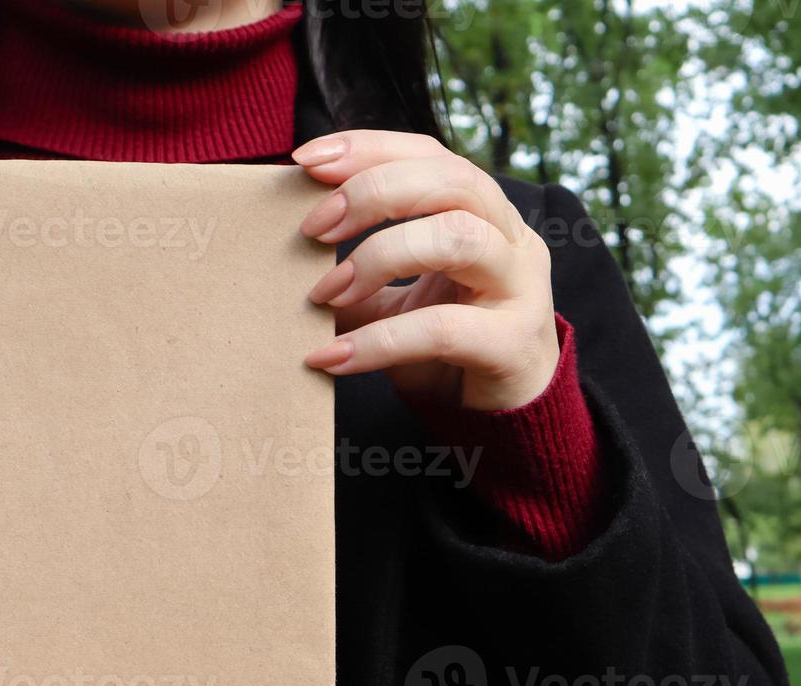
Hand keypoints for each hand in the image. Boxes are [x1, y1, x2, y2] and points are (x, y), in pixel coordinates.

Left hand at [293, 131, 558, 411]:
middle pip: (454, 181)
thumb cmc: (452, 354)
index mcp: (485, 217)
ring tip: (325, 294)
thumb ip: (354, 278)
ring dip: (381, 255)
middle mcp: (512, 242)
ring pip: (460, 238)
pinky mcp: (512, 344)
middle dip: (375, 191)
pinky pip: (443, 329)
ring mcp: (521, 290)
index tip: (306, 160)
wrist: (505, 423)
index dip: (370, 148)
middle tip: (314, 227)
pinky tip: (334, 357)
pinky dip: (380, 341)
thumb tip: (280, 263)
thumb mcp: (395, 305)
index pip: (432, 156)